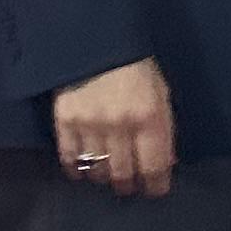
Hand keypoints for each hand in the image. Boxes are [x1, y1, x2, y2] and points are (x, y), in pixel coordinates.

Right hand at [52, 55, 176, 197]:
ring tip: (107, 175)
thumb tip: (165, 163)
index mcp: (150, 118)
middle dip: (129, 184)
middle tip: (129, 186)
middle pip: (124, 174)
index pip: (155, 167)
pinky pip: (70, 158)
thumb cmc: (136, 67)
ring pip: (97, 170)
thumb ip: (162, 129)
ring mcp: (90, 126)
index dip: (156, 185)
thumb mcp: (160, 93)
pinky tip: (82, 170)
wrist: (97, 39)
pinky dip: (77, 169)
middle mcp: (121, 126)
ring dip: (104, 177)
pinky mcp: (65, 122)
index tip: (155, 190)